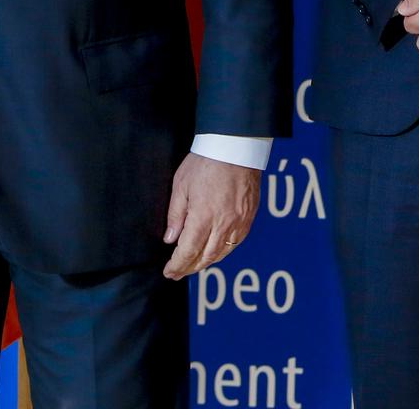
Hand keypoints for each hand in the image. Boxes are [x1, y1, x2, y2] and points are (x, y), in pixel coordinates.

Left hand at [162, 153, 259, 279]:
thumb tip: (170, 238)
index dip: (177, 265)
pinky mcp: (249, 216)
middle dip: (190, 268)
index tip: (169, 272)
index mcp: (203, 216)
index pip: (188, 252)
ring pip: (223, 252)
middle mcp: (223, 223)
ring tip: (195, 265)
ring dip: (207, 262)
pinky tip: (216, 251)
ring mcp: (239, 221)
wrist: (236, 146)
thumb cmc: (206, 160)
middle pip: (206, 257)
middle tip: (178, 273)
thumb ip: (176, 215)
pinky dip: (224, 251)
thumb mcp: (181, 185)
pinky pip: (236, 242)